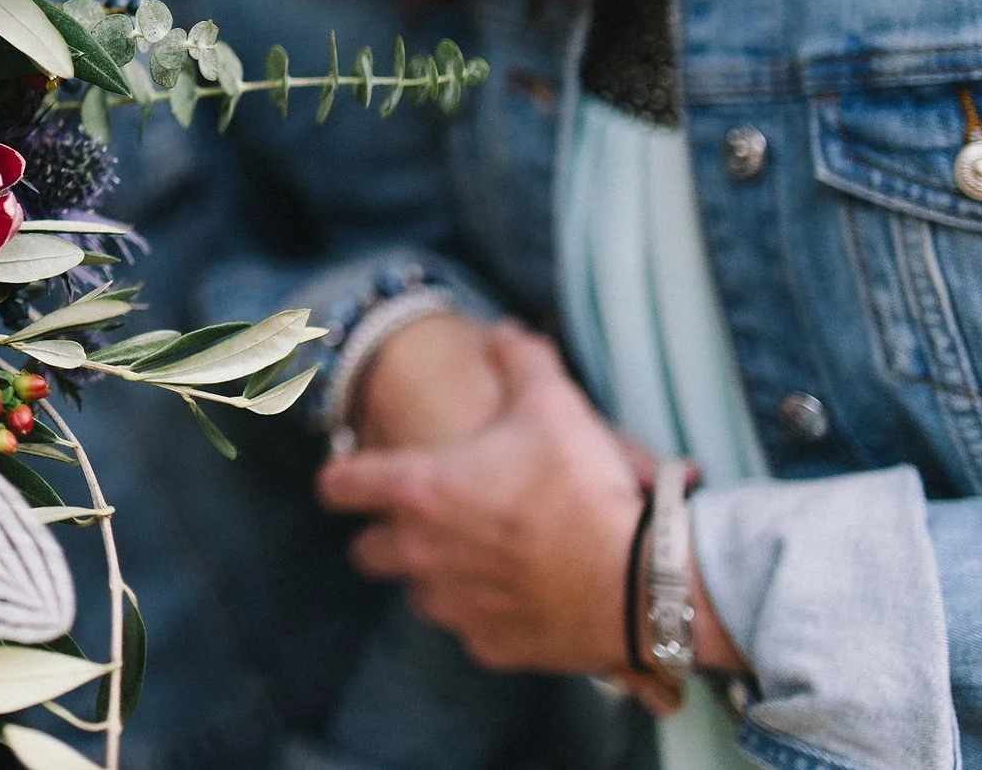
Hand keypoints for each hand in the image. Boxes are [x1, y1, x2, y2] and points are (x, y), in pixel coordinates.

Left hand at [318, 323, 643, 674]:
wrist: (644, 582)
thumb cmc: (588, 489)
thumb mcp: (554, 406)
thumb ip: (520, 361)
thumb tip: (505, 333)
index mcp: (420, 493)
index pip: (338, 486)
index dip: (342, 477)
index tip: (351, 476)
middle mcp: (421, 554)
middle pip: (366, 552)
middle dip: (386, 536)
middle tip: (427, 519)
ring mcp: (454, 607)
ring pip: (418, 594)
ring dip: (437, 577)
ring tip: (481, 556)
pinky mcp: (490, 648)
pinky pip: (471, 630)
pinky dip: (487, 615)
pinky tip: (522, 595)